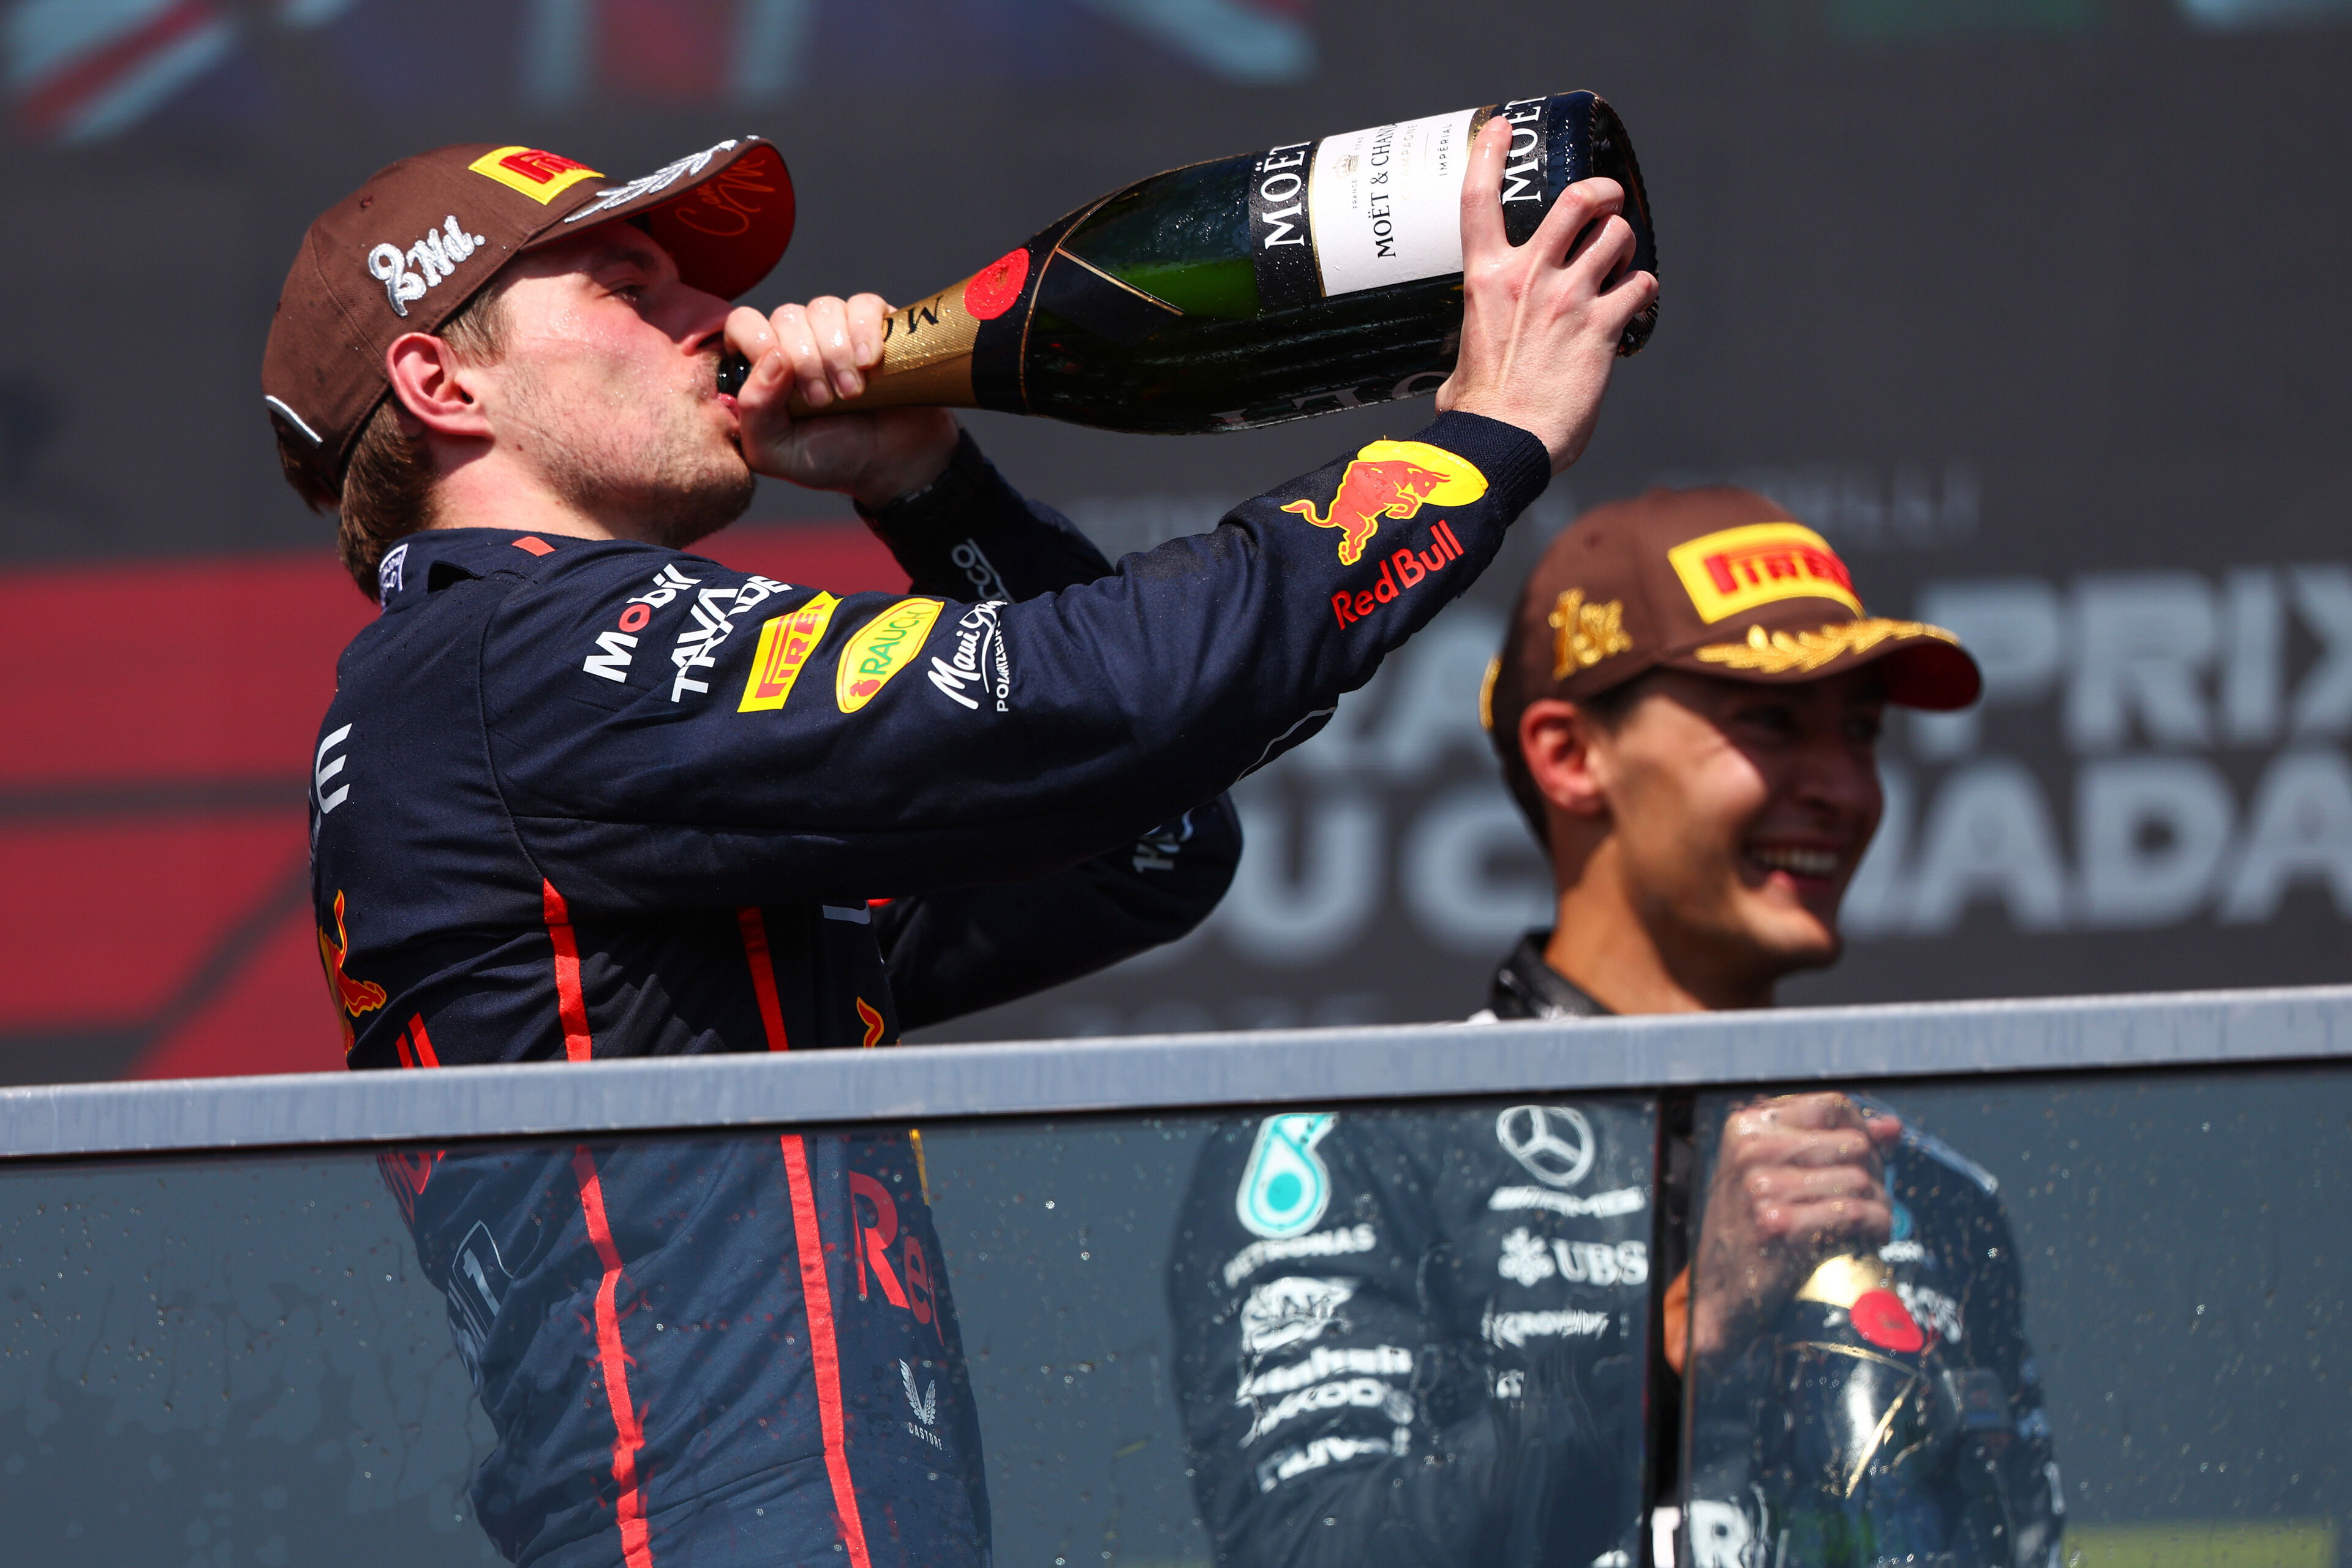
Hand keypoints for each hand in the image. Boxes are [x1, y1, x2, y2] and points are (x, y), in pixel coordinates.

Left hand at [727, 293, 959, 508]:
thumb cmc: (831, 459)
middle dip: (806, 361)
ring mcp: (836, 329)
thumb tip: (772, 356)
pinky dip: (865, 332)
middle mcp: (797, 340)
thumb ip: (753, 411)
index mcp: (765, 367)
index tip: (786, 381)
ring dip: (837, 352)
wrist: (893, 465)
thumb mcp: (776, 453)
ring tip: (852, 392)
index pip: (744, 323)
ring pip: (823, 308)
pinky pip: (863, 305)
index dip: (758, 342)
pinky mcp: (875, 325)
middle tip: (824, 401)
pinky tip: (871, 363)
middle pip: (787, 316)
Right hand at [1435, 117, 1657, 473]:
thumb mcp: (1461, 362)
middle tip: (1608, 202)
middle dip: (1602, 192)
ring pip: (1618, 237)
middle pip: (1577, 200)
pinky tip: (1634, 304)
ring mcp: (1570, 299)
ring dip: (1625, 245)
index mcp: (1485, 280)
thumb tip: (1461, 379)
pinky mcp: (1604, 327)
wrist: (1503, 444)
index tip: (1503, 128)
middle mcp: (1530, 277)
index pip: (1479, 198)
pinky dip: (1643, 290)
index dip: (1490, 154)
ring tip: (1619, 265)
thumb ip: (1475, 348)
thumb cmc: (1477, 414)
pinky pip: (1641, 286)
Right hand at [1677, 1093, 1901, 1369]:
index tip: (1866, 1158)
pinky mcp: (1778, 1225)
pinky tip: (1868, 1238)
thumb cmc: (1753, 1228)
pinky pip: (1855, 1213)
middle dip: (1875, 1172)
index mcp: (1748, 1126)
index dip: (1862, 1131)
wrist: (1720, 1291)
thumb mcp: (1777, 1173)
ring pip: (1860, 1179)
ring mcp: (1762, 1187)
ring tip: (1868, 1223)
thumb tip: (1892, 1127)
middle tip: (1869, 1199)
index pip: (1831, 1105)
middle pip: (1852, 1143)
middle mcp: (1751, 1150)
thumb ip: (1832, 1142)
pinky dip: (1875, 1228)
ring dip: (1878, 1205)